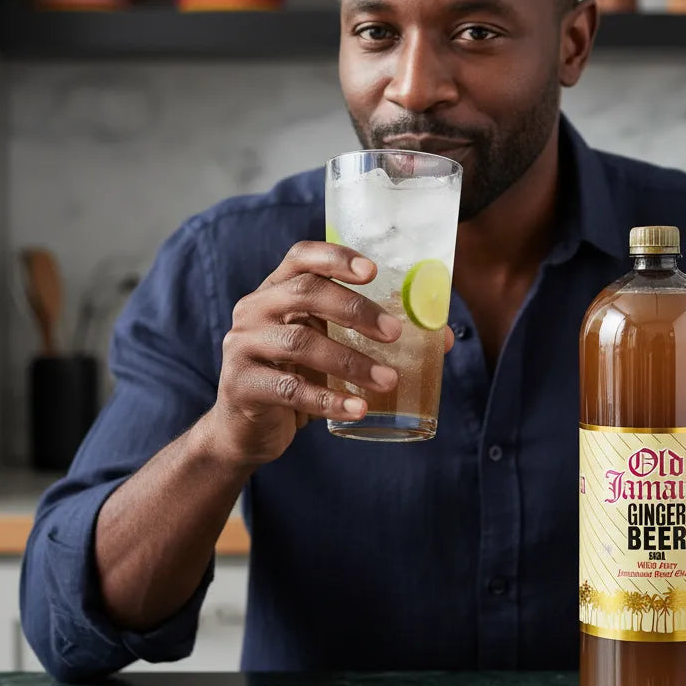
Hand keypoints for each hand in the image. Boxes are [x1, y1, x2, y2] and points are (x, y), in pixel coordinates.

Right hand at [199, 240, 453, 468]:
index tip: (372, 271)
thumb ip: (371, 339)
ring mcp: (243, 346)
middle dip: (356, 310)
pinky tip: (359, 409)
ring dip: (352, 361)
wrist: (245, 429)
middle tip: (395, 333)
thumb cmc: (296, 378)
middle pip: (305, 293)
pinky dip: (330, 399)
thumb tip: (443, 338)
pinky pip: (290, 389)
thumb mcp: (329, 350)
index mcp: (277, 291)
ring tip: (388, 380)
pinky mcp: (242, 385)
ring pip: (300, 343)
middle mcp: (255, 309)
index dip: (336, 256)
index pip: (301, 257)